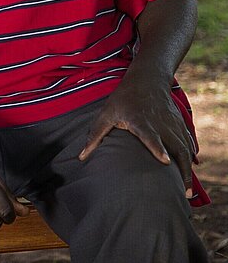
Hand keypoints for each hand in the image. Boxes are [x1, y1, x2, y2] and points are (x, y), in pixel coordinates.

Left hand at [79, 79, 193, 197]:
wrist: (146, 79)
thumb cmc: (123, 98)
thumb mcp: (107, 113)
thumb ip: (95, 135)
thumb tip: (81, 157)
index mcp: (140, 120)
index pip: (150, 135)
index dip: (157, 148)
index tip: (165, 161)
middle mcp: (159, 122)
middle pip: (174, 146)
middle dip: (180, 169)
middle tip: (182, 192)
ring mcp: (171, 123)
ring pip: (184, 147)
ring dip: (187, 168)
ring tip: (186, 191)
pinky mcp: (178, 123)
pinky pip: (188, 141)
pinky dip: (190, 156)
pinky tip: (189, 170)